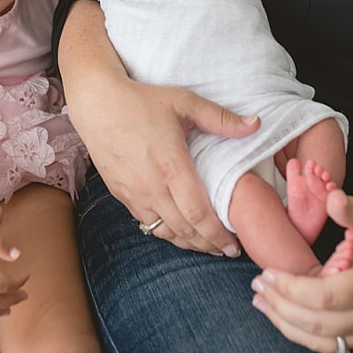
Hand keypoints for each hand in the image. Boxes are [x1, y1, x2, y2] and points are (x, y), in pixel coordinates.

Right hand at [58, 0, 257, 254]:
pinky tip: (177, 230)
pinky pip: (146, 222)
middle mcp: (152, 186)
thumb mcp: (184, 102)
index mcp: (172, 166)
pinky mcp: (121, 194)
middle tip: (227, 251)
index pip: (199, 214)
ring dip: (187, 243)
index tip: (235, 246)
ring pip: (164, 231)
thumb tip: (256, 124)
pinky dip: (165, 232)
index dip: (218, 235)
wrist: (96, 103)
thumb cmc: (141, 100)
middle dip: (208, 245)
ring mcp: (134, 193)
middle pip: (184, 230)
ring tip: (206, 246)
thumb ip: (221, 118)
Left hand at [251, 189, 352, 352]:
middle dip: (280, 305)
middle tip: (257, 285)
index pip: (324, 297)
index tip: (267, 273)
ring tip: (261, 302)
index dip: (290, 288)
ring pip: (321, 340)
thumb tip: (331, 198)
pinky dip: (303, 335)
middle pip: (317, 323)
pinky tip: (284, 317)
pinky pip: (332, 345)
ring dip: (286, 324)